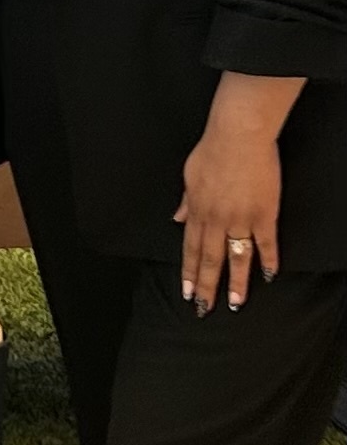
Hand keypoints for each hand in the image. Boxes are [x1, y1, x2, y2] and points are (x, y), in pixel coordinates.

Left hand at [176, 105, 281, 314]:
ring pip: (236, 258)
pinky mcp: (264, 213)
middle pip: (210, 260)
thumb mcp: (189, 176)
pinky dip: (268, 260)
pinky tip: (269, 275)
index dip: (190, 273)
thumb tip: (176, 217)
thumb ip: (185, 202)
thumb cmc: (212, 151)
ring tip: (235, 303)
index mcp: (197, 211)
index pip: (191, 249)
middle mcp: (216, 220)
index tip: (188, 292)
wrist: (237, 136)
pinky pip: (266, 242)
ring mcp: (240, 218)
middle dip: (206, 287)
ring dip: (235, 283)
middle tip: (204, 308)